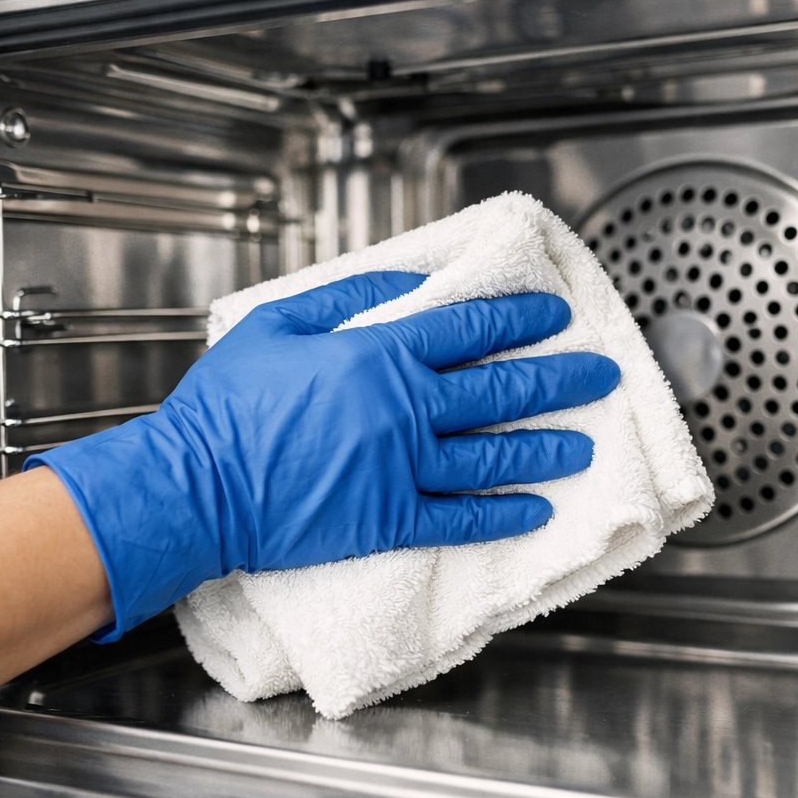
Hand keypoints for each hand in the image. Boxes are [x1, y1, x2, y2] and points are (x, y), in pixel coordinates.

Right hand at [28, 272, 619, 638]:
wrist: (198, 484)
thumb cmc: (227, 405)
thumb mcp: (276, 324)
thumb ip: (343, 295)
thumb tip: (401, 276)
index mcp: (377, 355)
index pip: (469, 328)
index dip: (518, 317)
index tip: (553, 314)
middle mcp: (404, 409)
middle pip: (499, 388)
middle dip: (558, 377)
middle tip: (599, 373)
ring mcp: (402, 469)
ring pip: (492, 453)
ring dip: (545, 445)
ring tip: (584, 443)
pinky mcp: (389, 521)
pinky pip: (460, 518)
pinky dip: (503, 514)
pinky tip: (536, 510)